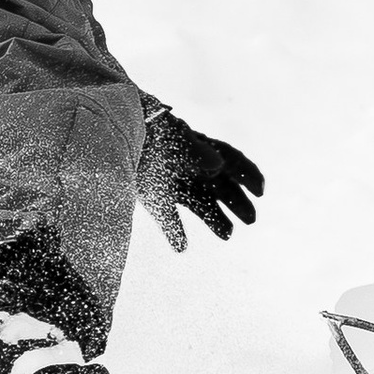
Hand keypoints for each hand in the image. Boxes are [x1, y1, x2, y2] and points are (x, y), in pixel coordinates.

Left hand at [138, 105, 264, 251]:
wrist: (113, 126)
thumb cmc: (146, 129)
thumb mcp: (173, 137)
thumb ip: (196, 152)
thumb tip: (219, 165)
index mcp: (198, 145)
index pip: (231, 158)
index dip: (248, 174)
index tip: (261, 191)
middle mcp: (188, 163)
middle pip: (219, 184)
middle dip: (237, 201)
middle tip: (251, 220)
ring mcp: (171, 177)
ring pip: (199, 200)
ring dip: (214, 217)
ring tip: (228, 235)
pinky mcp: (150, 192)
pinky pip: (166, 214)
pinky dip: (173, 231)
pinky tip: (180, 247)